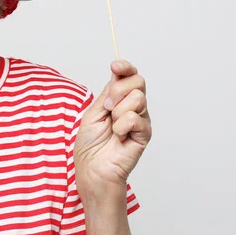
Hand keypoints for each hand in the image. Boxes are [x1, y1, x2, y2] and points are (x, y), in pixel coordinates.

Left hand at [74, 60, 151, 194]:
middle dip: (118, 90)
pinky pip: (136, 118)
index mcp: (119, 99)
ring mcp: (141, 120)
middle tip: (107, 108)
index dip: (125, 67)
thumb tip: (116, 72)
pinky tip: (119, 137)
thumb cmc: (90, 143)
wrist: (92, 168)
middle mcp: (133, 107)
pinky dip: (122, 126)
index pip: (129, 76)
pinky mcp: (145, 134)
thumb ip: (107, 93)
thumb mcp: (93, 111)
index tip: (115, 66)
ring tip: (112, 126)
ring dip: (118, 111)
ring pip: (138, 98)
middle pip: (138, 81)